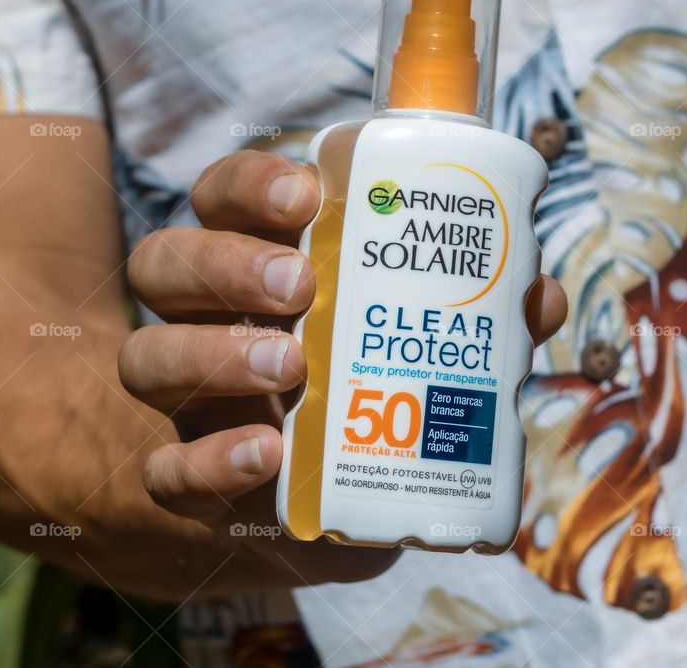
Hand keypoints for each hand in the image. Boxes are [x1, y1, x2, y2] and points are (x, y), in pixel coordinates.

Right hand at [119, 150, 566, 584]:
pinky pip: (164, 468)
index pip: (223, 197)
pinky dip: (208, 460)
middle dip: (227, 263)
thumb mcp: (413, 340)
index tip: (308, 194)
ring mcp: (188, 399)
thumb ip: (471, 316)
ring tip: (291, 364)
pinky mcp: (189, 476)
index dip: (251, 184)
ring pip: (146, 355)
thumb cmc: (369, 389)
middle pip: (167, 261)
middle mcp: (206, 319)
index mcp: (257, 262)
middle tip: (302, 282)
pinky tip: (265, 453)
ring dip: (213, 353)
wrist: (329, 501)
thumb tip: (540, 294)